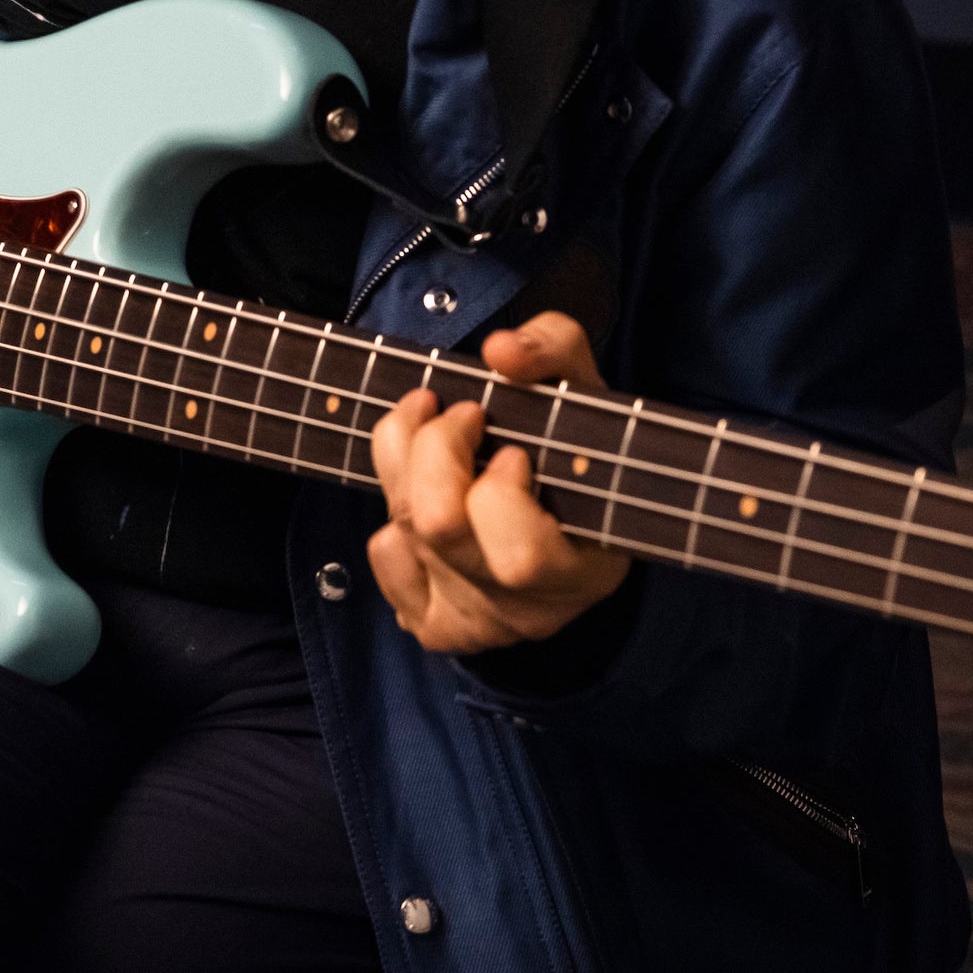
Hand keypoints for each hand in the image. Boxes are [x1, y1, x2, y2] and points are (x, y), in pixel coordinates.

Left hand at [365, 313, 635, 653]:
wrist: (568, 505)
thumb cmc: (577, 444)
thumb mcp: (582, 386)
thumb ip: (553, 350)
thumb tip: (500, 351)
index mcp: (586, 568)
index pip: (520, 557)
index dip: (500, 491)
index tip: (514, 449)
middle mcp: (531, 609)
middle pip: (440, 529)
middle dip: (436, 450)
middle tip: (462, 415)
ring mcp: (480, 621)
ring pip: (403, 533)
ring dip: (408, 466)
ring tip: (439, 434)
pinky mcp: (436, 622)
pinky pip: (385, 558)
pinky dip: (393, 517)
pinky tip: (426, 498)